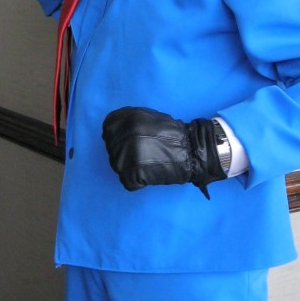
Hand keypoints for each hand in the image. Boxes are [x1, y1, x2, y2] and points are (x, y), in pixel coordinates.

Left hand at [102, 106, 226, 197]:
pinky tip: (149, 175)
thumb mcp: (148, 117)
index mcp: (129, 118)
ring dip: (129, 169)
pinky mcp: (133, 170)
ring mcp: (128, 152)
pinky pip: (127, 182)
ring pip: (117, 165)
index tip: (127, 142)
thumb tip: (110, 133)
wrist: (192, 151)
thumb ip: (129, 123)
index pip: (108, 128)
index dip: (115, 137)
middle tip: (142, 156)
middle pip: (111, 148)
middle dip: (123, 154)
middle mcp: (125, 132)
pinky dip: (137, 183)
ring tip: (147, 165)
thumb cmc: (172, 135)